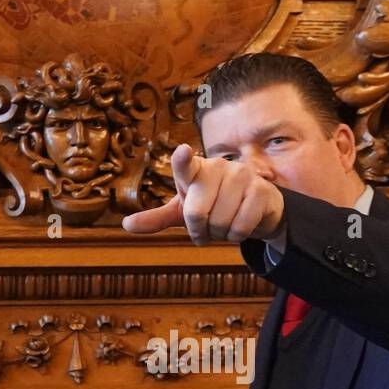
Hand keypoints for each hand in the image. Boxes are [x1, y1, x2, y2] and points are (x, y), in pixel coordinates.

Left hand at [122, 143, 285, 245]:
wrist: (255, 208)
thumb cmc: (213, 205)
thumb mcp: (182, 211)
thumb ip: (157, 218)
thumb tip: (126, 225)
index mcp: (194, 170)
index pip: (184, 165)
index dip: (182, 160)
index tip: (183, 152)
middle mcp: (217, 167)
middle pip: (196, 213)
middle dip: (199, 230)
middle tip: (206, 227)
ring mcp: (241, 176)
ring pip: (219, 223)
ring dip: (220, 234)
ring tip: (225, 223)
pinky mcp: (261, 190)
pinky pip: (241, 227)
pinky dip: (237, 235)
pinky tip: (240, 225)